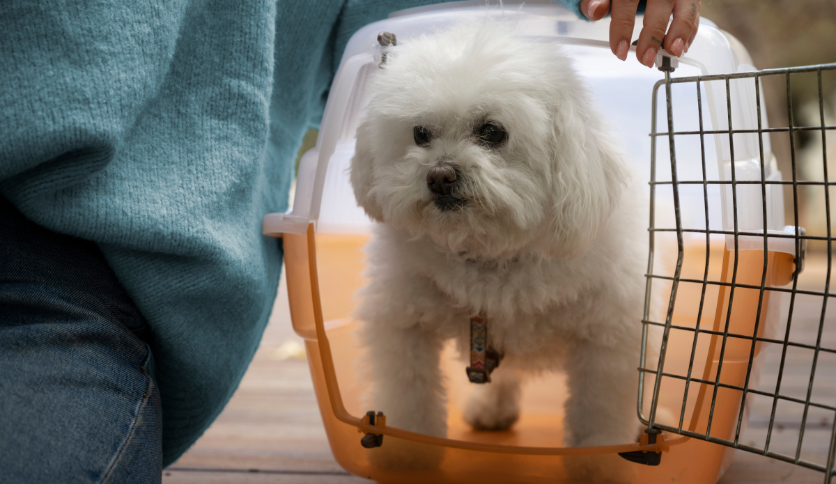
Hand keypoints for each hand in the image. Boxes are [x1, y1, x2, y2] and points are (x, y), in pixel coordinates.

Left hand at [580, 0, 700, 66]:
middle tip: (645, 58)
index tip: (619, 51)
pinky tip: (682, 46)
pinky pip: (694, 9)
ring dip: (681, 30)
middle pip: (661, 3)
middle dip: (654, 34)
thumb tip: (594, 11)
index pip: (627, 1)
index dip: (623, 27)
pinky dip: (691, 28)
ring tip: (673, 51)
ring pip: (685, 5)